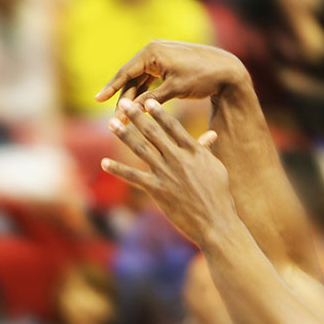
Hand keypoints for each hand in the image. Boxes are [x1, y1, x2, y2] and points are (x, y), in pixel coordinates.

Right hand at [95, 40, 248, 112]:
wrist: (228, 69)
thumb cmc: (202, 77)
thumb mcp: (175, 89)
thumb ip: (151, 99)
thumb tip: (131, 111)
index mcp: (152, 53)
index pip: (125, 72)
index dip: (110, 88)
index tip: (97, 100)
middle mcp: (153, 52)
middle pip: (131, 78)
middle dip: (123, 99)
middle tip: (116, 120)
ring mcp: (159, 57)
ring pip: (140, 81)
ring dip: (133, 99)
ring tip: (125, 118)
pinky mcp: (166, 64)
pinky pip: (149, 80)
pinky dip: (144, 94)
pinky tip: (138, 109)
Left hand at [102, 99, 233, 245]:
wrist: (217, 223)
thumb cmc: (219, 196)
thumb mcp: (216, 168)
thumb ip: (206, 150)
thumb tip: (210, 135)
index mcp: (194, 152)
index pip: (173, 127)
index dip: (159, 113)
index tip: (147, 100)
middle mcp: (178, 159)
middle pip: (154, 133)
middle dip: (137, 117)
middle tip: (124, 103)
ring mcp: (167, 174)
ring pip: (141, 150)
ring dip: (124, 135)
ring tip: (111, 123)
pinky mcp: (158, 190)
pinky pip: (134, 177)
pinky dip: (118, 170)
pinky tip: (104, 163)